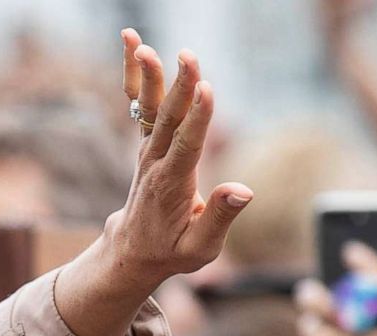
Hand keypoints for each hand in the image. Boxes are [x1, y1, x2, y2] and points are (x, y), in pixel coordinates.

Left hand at [52, 29, 251, 335]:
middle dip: (179, 86)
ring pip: (149, 108)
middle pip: (168, 120)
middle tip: (189, 56)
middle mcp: (155, 163)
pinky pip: (139, 105)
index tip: (206, 89)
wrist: (133, 252)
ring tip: (141, 43)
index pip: (186, 147)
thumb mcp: (200, 248)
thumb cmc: (173, 251)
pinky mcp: (147, 143)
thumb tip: (243, 190)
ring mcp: (147, 151)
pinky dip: (136, 76)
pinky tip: (133, 43)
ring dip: (150, 75)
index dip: (198, 118)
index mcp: (171, 187)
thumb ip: (220, 217)